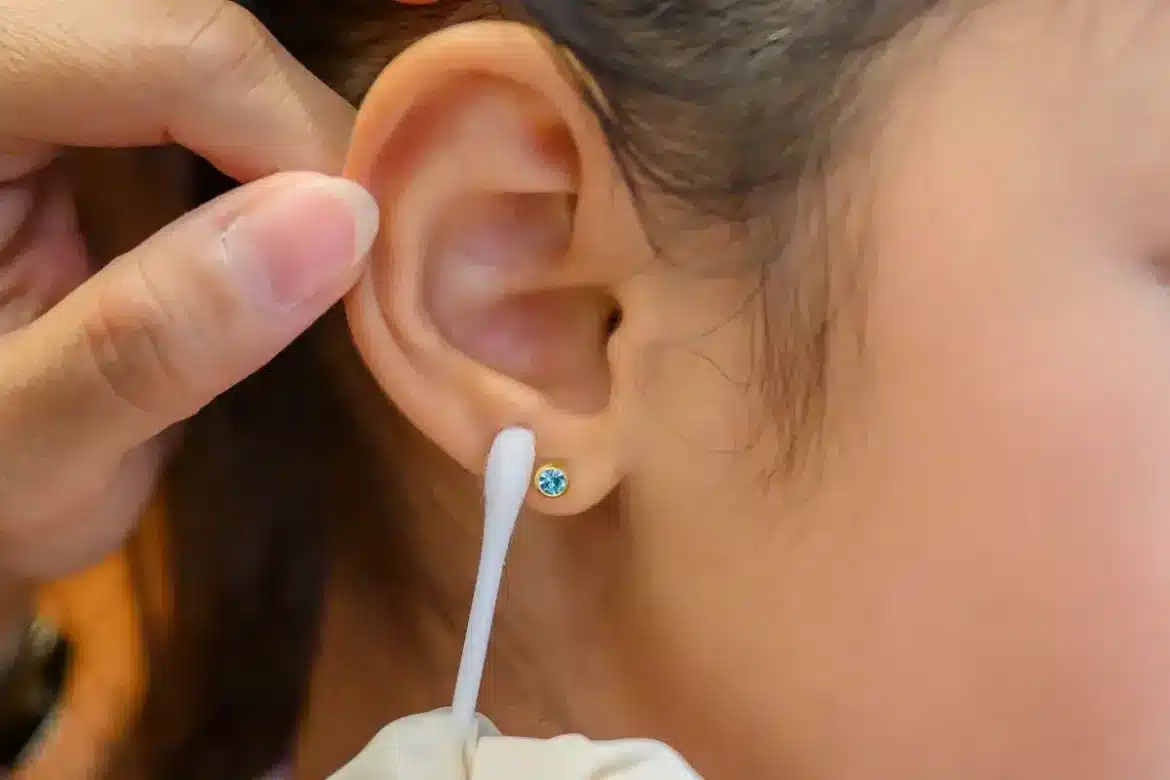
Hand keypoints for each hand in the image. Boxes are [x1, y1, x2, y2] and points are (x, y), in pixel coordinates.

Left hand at [0, 0, 378, 584]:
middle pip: (196, 32)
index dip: (301, 139)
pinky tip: (277, 222)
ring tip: (321, 246)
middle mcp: (4, 59)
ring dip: (287, 142)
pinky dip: (261, 151)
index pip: (173, 51)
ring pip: (205, 50)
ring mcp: (37, 73)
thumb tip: (340, 220)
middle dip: (300, 138)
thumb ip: (156, 338)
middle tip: (347, 260)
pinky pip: (194, 84)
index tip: (361, 263)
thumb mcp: (34, 445)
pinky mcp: (69, 103)